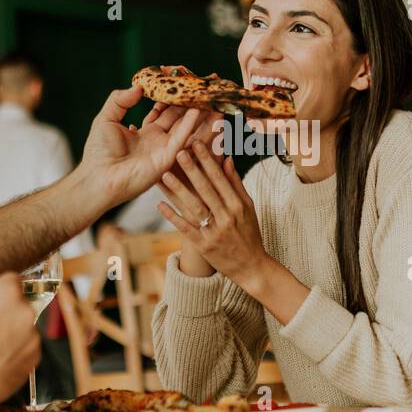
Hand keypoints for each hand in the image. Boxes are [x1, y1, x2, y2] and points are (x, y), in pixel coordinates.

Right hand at [0, 259, 39, 411]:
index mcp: (6, 293)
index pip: (12, 279)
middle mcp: (26, 313)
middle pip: (19, 303)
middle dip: (3, 310)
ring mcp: (33, 338)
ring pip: (24, 326)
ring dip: (10, 331)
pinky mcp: (34, 360)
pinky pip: (26, 347)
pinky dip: (14, 350)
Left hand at [77, 86, 210, 207]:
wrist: (98, 177)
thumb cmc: (98, 153)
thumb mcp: (106, 119)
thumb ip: (120, 100)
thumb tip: (138, 86)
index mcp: (145, 132)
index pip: (164, 111)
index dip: (172, 98)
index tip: (182, 83)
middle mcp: (158, 140)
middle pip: (178, 117)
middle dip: (190, 103)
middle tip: (203, 88)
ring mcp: (164, 149)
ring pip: (184, 127)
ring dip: (196, 112)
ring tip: (208, 96)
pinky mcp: (167, 158)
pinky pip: (181, 138)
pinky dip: (190, 124)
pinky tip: (197, 110)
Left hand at [156, 141, 268, 286]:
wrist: (251, 266)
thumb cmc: (249, 233)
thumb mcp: (248, 207)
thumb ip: (236, 183)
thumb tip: (227, 158)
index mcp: (238, 205)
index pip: (221, 179)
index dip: (208, 161)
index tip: (197, 144)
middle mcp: (227, 217)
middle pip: (207, 190)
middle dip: (192, 170)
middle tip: (178, 152)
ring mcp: (215, 233)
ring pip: (194, 208)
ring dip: (179, 191)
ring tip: (165, 175)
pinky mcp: (204, 246)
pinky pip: (186, 229)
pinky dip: (173, 217)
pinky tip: (160, 204)